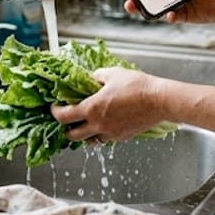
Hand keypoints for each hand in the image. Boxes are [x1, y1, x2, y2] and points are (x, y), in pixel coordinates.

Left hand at [51, 67, 169, 141]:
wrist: (159, 100)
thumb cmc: (137, 86)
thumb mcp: (111, 74)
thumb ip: (95, 77)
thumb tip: (89, 79)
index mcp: (92, 109)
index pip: (64, 117)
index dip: (55, 112)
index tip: (55, 107)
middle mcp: (98, 125)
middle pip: (72, 136)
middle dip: (66, 128)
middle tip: (67, 119)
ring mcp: (110, 133)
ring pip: (89, 140)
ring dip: (83, 133)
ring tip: (85, 123)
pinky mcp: (122, 137)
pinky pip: (105, 138)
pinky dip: (100, 133)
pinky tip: (104, 123)